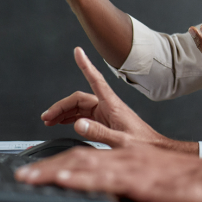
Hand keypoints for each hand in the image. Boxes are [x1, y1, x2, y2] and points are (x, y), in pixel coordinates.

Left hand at [15, 146, 201, 201]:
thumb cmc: (185, 181)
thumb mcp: (150, 177)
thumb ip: (128, 178)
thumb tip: (109, 189)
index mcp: (125, 153)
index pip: (85, 155)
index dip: (59, 162)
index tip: (37, 171)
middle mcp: (123, 154)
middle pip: (77, 157)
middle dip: (47, 166)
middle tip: (22, 176)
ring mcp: (129, 164)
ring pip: (84, 163)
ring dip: (54, 171)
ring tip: (31, 177)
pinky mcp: (138, 177)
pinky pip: (105, 176)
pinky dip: (83, 176)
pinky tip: (66, 179)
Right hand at [41, 47, 196, 153]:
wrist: (155, 149)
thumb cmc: (143, 145)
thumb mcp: (121, 142)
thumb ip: (99, 133)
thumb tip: (78, 124)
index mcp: (112, 105)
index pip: (96, 80)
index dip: (86, 65)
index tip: (78, 52)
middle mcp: (108, 106)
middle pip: (79, 99)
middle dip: (61, 106)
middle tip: (46, 117)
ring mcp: (106, 113)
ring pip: (80, 107)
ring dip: (64, 112)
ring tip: (49, 121)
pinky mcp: (106, 121)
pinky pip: (84, 115)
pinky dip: (71, 118)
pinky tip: (63, 123)